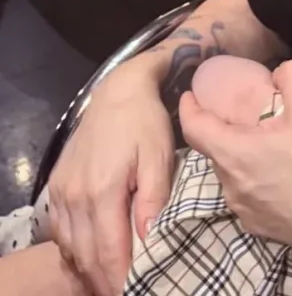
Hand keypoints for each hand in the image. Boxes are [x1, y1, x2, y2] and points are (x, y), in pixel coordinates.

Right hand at [48, 60, 175, 295]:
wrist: (118, 92)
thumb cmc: (145, 124)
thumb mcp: (159, 157)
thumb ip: (154, 199)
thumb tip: (149, 241)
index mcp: (103, 191)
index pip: (109, 252)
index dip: (122, 280)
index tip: (139, 292)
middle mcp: (75, 197)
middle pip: (87, 257)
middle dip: (108, 281)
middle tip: (131, 291)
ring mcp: (61, 194)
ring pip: (72, 249)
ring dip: (91, 269)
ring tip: (115, 279)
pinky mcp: (56, 188)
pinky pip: (61, 233)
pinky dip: (76, 250)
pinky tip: (94, 254)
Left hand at [179, 58, 291, 265]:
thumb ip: (290, 72)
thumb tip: (280, 74)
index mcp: (233, 154)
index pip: (194, 128)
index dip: (189, 107)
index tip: (190, 94)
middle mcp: (232, 188)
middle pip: (218, 152)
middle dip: (227, 131)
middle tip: (249, 115)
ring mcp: (247, 214)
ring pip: (236, 177)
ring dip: (246, 158)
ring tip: (274, 146)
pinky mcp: (266, 232)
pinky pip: (254, 199)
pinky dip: (262, 182)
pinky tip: (288, 176)